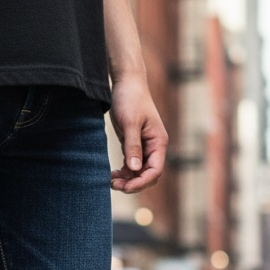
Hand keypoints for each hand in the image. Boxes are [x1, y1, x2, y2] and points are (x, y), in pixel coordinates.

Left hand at [109, 75, 166, 193]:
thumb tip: (134, 168)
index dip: (141, 182)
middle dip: (133, 183)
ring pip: (139, 172)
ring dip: (127, 180)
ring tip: (111, 181)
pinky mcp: (134, 145)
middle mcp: (154, 147)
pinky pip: (131, 165)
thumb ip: (132, 146)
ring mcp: (145, 147)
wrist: (127, 83)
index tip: (125, 187)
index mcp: (158, 142)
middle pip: (148, 175)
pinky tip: (113, 174)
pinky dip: (124, 172)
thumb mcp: (130, 123)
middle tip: (114, 185)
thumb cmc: (130, 99)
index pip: (155, 171)